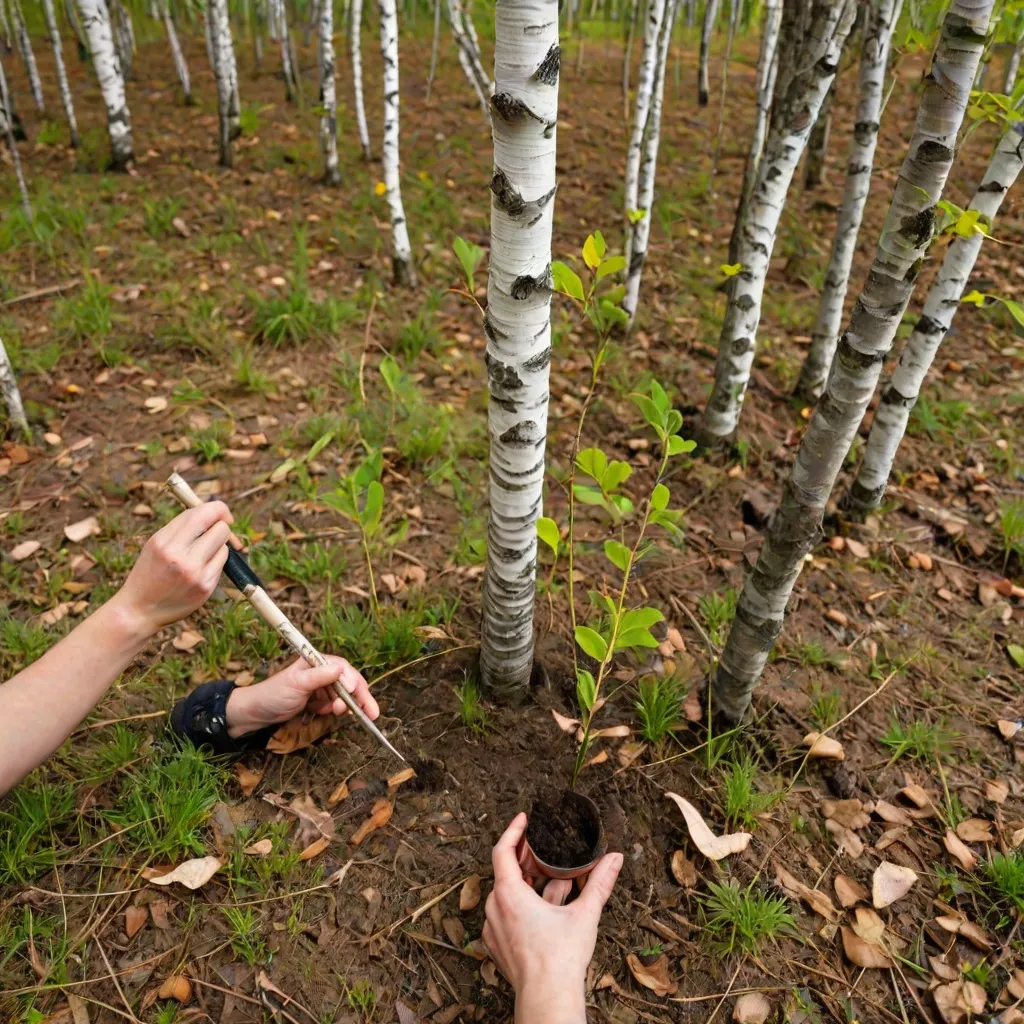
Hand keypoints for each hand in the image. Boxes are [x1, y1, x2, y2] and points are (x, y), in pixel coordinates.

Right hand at [110, 502, 234, 637]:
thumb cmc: (150, 572)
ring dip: (218, 546)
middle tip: (213, 534)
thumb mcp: (156, 544)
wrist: (139, 610)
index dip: (218, 509)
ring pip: (225, 546)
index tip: (222, 513)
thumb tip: (214, 512)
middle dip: (221, 527)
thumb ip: (182, 527)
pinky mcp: (205, 587)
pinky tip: (200, 570)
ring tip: (200, 555)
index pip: (201, 514)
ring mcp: (194, 573)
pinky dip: (216, 562)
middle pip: (221, 528)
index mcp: (163, 541)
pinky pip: (222, 564)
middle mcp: (178, 556)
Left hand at [225, 655, 379, 736]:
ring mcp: (321, 687)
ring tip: (340, 713)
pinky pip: (335, 705)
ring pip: (345, 695)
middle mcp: (322, 672)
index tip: (355, 692)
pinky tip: (326, 713)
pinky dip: (335, 710)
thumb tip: (341, 669)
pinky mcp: (319, 700)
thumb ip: (320, 676)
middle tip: (372, 713)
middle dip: (360, 697)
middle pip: (349, 682)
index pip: (343, 669)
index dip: (353, 681)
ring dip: (346, 705)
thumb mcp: (297, 683)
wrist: (257, 712)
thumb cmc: (274, 693)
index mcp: (317, 661)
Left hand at [483, 813, 622, 1022]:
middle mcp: (494, 908)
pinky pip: (508, 917)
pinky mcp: (498, 946)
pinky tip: (548, 911)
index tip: (524, 819)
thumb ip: (600, 882)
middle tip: (547, 852)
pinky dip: (525, 908)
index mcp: (508, 893)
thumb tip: (616, 858)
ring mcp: (494, 929)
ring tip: (558, 883)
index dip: (513, 831)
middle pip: (507, 873)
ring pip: (510, 896)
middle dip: (529, 861)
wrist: (547, 999)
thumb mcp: (584, 913)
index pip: (502, 850)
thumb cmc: (561, 957)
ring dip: (531, 886)